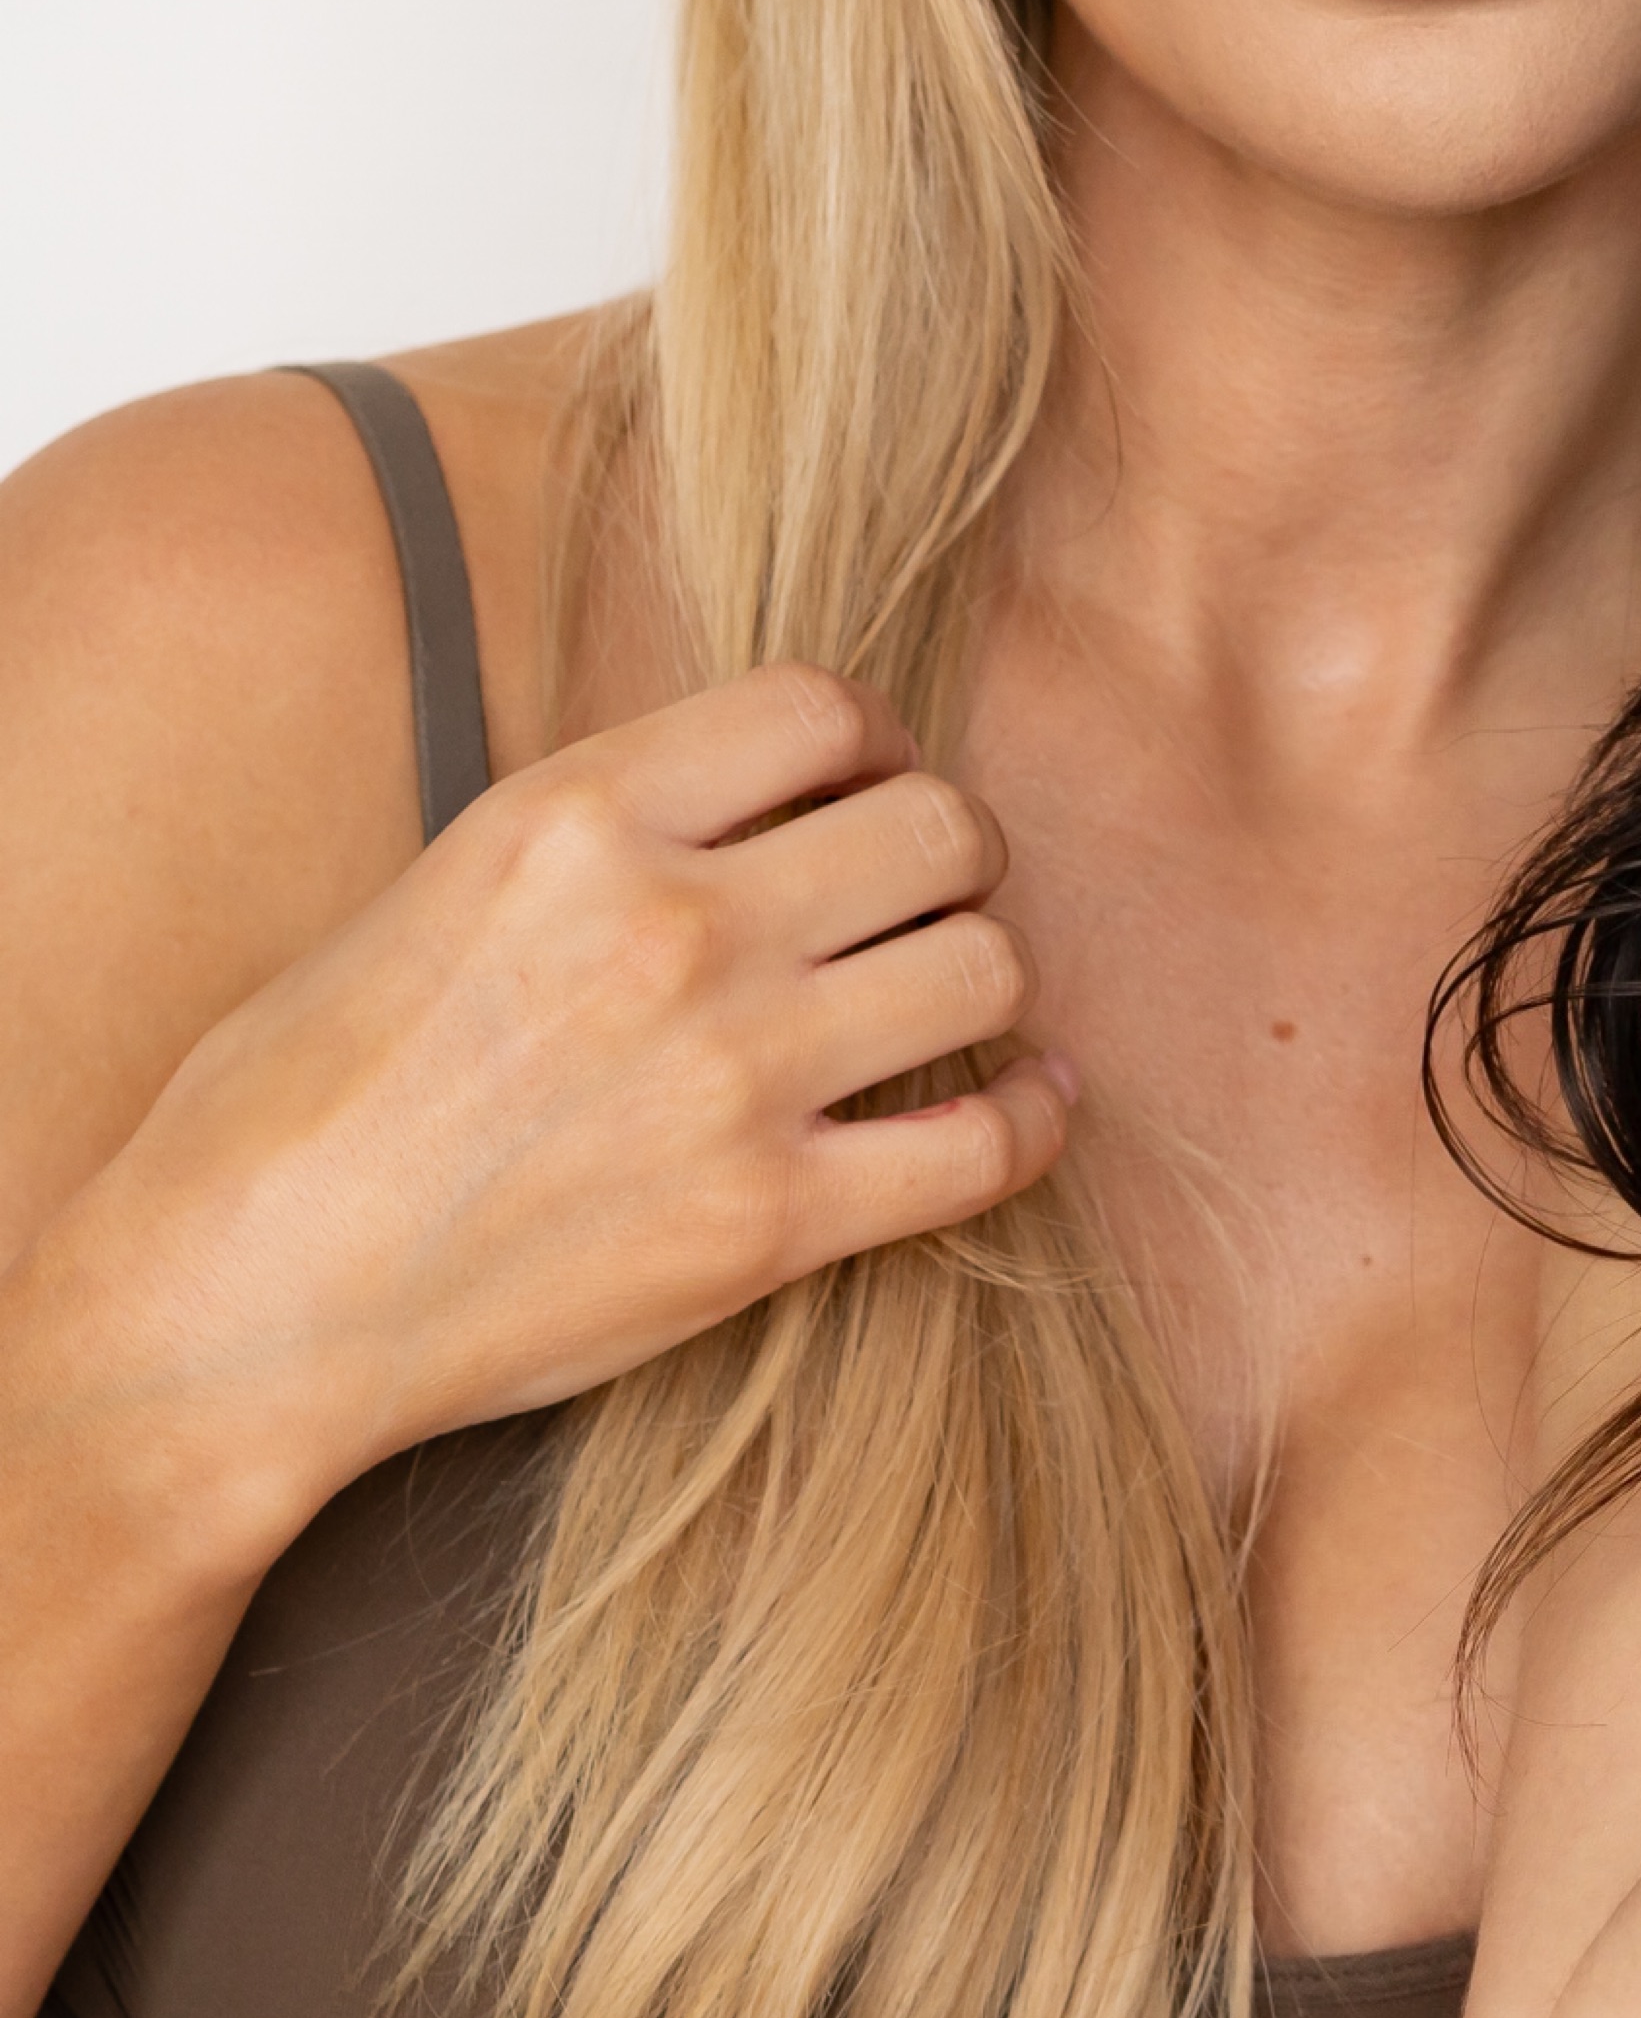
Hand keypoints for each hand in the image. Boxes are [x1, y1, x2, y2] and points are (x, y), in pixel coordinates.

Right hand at [26, 664, 1064, 1542]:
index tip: (867, 785)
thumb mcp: (437, 885)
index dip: (875, 740)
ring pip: (988, 966)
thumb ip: (604, 831)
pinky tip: (1021, 1102)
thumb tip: (744, 801)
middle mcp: (675, 926)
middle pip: (943, 826)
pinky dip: (1029, 1119)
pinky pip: (985, 1146)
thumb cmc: (294, 1102)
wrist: (235, 1311)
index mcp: (577, 820)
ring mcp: (735, 1076)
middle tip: (920, 897)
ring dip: (984, 975)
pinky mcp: (767, 1223)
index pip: (821, 706)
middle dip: (952, 853)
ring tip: (944, 997)